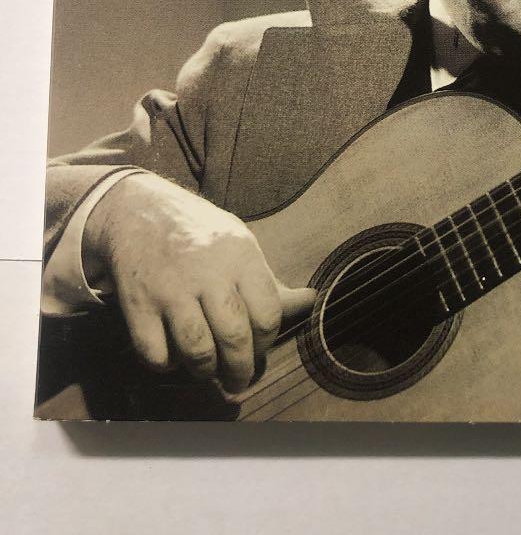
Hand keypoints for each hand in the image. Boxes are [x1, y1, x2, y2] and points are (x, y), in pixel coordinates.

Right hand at [82, 172, 315, 392]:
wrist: (139, 211)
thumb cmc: (200, 232)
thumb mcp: (241, 244)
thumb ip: (269, 280)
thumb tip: (310, 301)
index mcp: (241, 255)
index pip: (268, 314)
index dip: (268, 341)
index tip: (260, 349)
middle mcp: (208, 273)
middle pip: (234, 337)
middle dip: (241, 370)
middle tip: (239, 381)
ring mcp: (170, 290)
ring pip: (196, 351)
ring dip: (206, 371)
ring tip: (209, 372)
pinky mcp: (137, 305)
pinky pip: (156, 354)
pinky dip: (167, 365)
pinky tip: (174, 356)